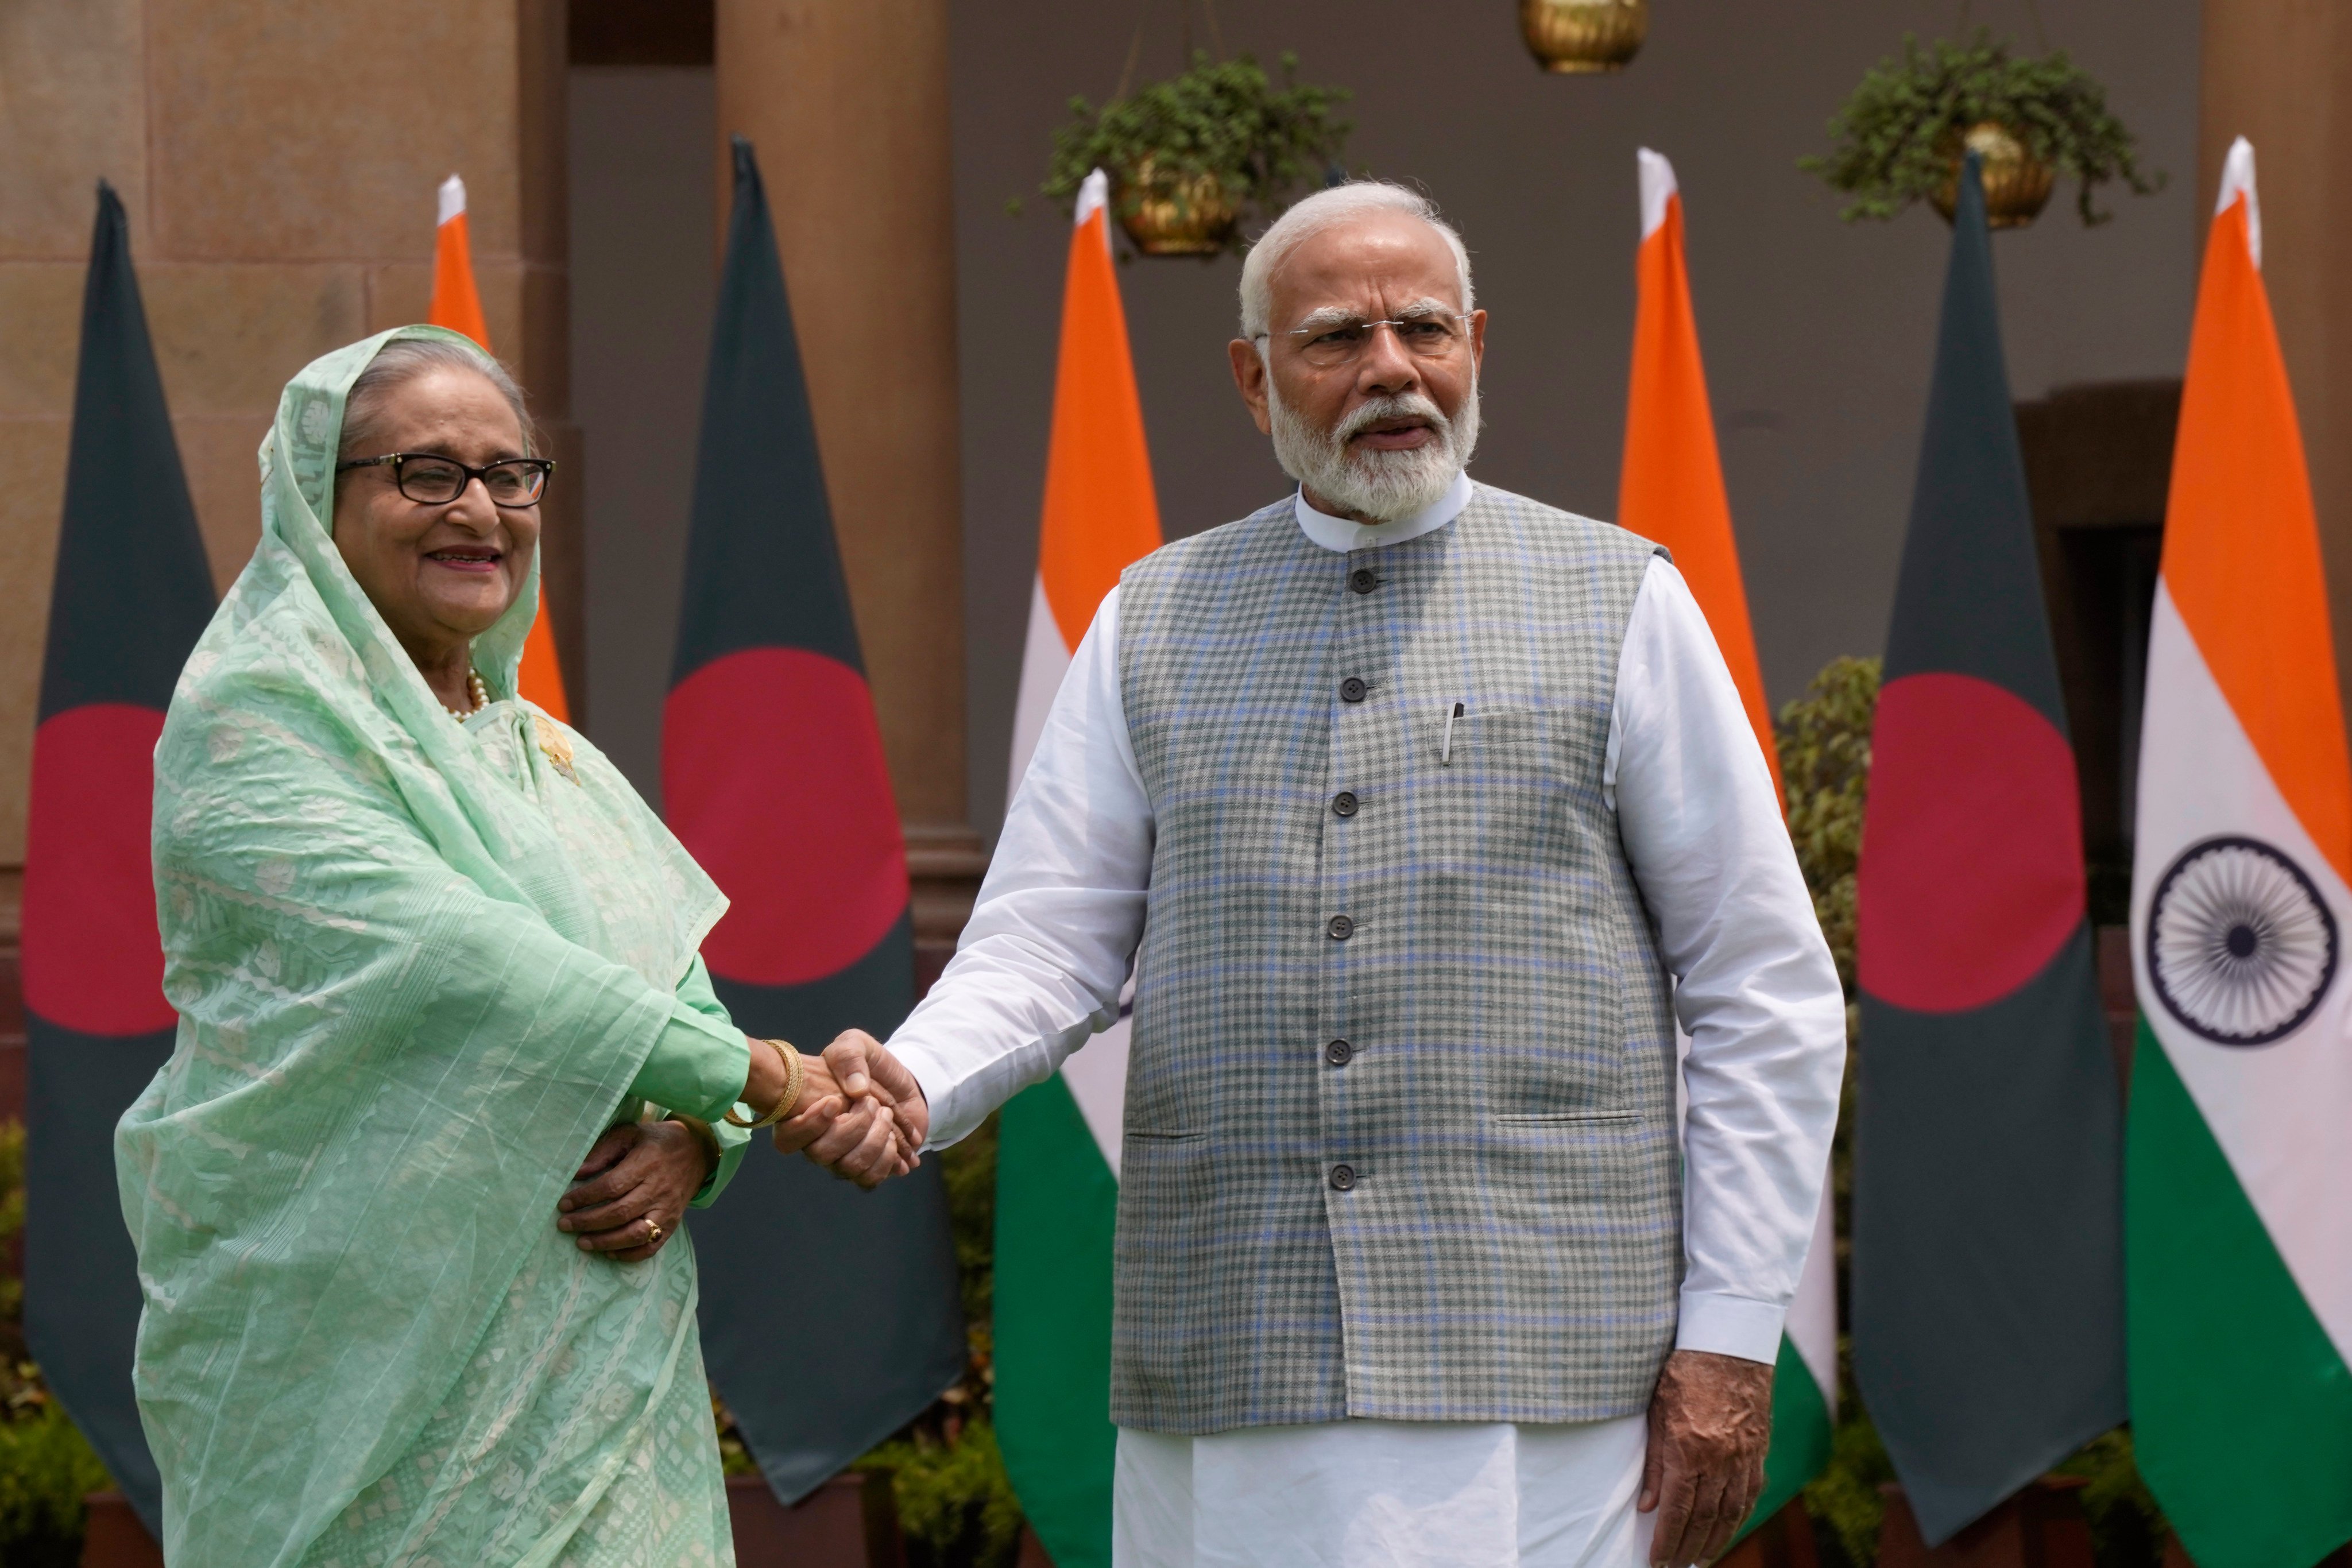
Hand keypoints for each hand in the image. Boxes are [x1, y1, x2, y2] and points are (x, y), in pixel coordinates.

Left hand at [556, 1119, 713, 1261]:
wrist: (697, 1151)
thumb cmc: (656, 1141)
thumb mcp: (629, 1134)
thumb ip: (603, 1151)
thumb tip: (577, 1173)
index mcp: (647, 1162)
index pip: (612, 1186)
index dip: (585, 1197)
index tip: (564, 1204)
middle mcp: (659, 1189)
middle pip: (620, 1212)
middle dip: (588, 1222)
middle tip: (564, 1225)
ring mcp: (667, 1209)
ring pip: (635, 1234)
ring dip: (605, 1242)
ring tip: (582, 1242)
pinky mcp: (672, 1223)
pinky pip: (651, 1246)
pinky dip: (629, 1254)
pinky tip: (609, 1252)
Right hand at [774, 1030, 927, 1188]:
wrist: (901, 1082)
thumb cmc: (868, 1064)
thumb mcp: (855, 1045)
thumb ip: (849, 1055)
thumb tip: (856, 1089)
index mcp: (803, 1115)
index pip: (788, 1138)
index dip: (809, 1125)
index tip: (835, 1101)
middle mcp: (817, 1143)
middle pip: (821, 1155)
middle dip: (854, 1126)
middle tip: (873, 1103)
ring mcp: (840, 1160)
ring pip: (848, 1168)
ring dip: (874, 1140)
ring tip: (886, 1116)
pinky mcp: (866, 1169)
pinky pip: (869, 1179)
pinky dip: (887, 1159)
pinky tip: (896, 1140)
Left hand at [1640, 1349, 1773, 1566]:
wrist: (1729, 1344)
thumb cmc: (1684, 1372)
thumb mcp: (1656, 1412)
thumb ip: (1653, 1461)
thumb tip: (1648, 1505)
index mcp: (1689, 1448)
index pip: (1677, 1508)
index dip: (1667, 1539)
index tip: (1658, 1560)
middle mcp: (1719, 1458)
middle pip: (1705, 1517)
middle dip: (1689, 1546)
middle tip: (1676, 1566)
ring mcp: (1743, 1456)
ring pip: (1731, 1511)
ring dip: (1716, 1540)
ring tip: (1701, 1558)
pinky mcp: (1759, 1449)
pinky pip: (1751, 1493)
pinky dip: (1739, 1517)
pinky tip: (1729, 1529)